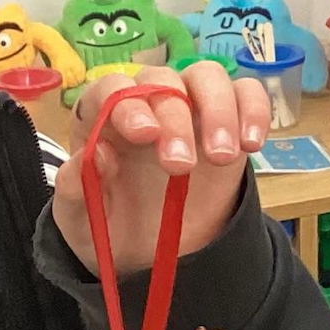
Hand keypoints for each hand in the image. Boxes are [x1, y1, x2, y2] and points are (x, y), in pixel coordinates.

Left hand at [53, 63, 270, 271]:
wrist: (148, 253)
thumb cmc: (108, 226)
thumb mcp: (78, 220)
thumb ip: (74, 190)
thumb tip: (99, 155)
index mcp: (101, 118)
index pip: (111, 88)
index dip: (127, 103)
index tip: (144, 134)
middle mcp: (147, 102)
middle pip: (163, 81)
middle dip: (174, 118)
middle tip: (179, 165)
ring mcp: (190, 107)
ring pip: (207, 77)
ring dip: (217, 110)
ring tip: (222, 157)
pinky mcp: (227, 121)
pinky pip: (246, 94)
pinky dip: (254, 109)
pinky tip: (252, 144)